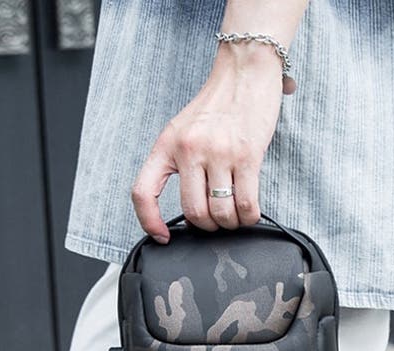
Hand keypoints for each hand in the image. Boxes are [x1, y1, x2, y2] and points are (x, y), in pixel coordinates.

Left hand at [131, 44, 286, 242]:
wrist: (244, 71)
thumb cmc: (217, 105)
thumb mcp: (184, 130)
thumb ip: (181, 164)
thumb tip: (190, 209)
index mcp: (167, 144)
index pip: (143, 192)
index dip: (149, 221)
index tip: (162, 236)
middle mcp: (190, 149)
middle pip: (193, 213)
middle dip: (207, 227)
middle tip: (215, 221)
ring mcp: (219, 152)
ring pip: (220, 213)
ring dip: (230, 223)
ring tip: (234, 215)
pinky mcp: (248, 155)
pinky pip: (246, 205)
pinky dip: (248, 217)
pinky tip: (249, 211)